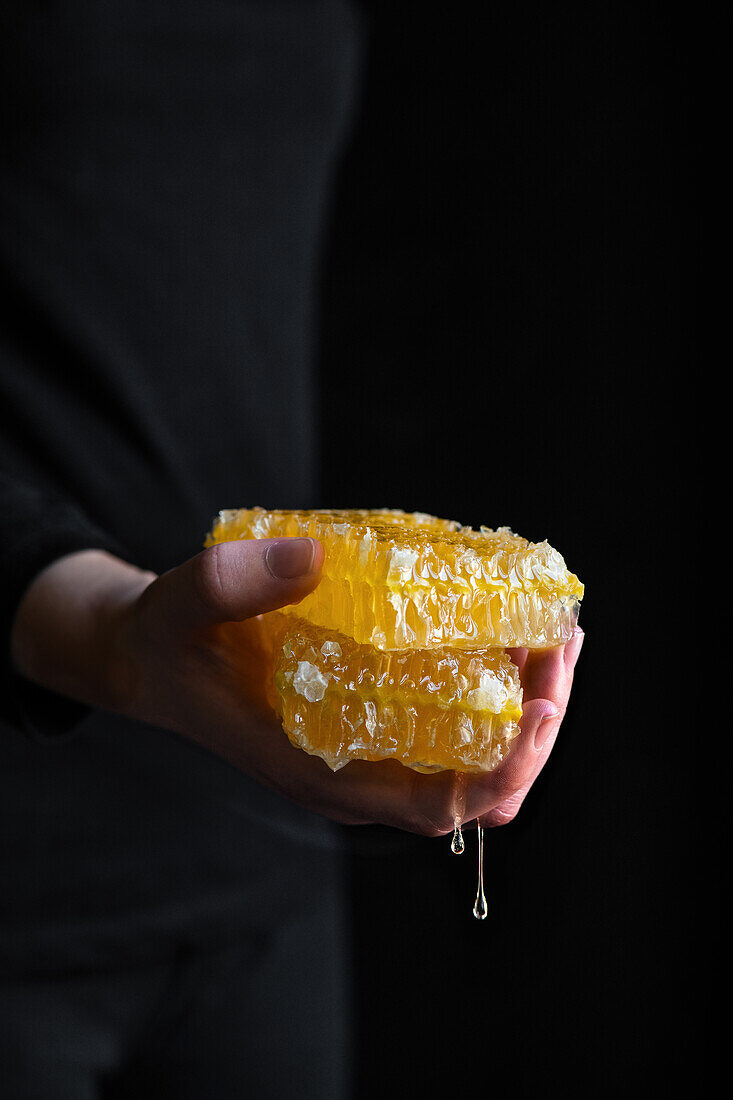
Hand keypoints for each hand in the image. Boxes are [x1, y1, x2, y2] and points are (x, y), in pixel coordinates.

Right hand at [11, 540, 582, 834]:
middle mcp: (354, 774)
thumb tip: (312, 558)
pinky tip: (505, 632)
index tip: (539, 704)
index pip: (434, 807)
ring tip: (553, 632)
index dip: (500, 769)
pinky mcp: (370, 721)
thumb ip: (230, 585)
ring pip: (473, 761)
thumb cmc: (166, 644)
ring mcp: (367, 751)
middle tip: (563, 643)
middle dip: (534, 727)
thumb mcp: (181, 607)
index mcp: (317, 770)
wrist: (153, 659)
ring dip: (524, 707)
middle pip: (476, 788)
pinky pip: (451, 725)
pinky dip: (493, 689)